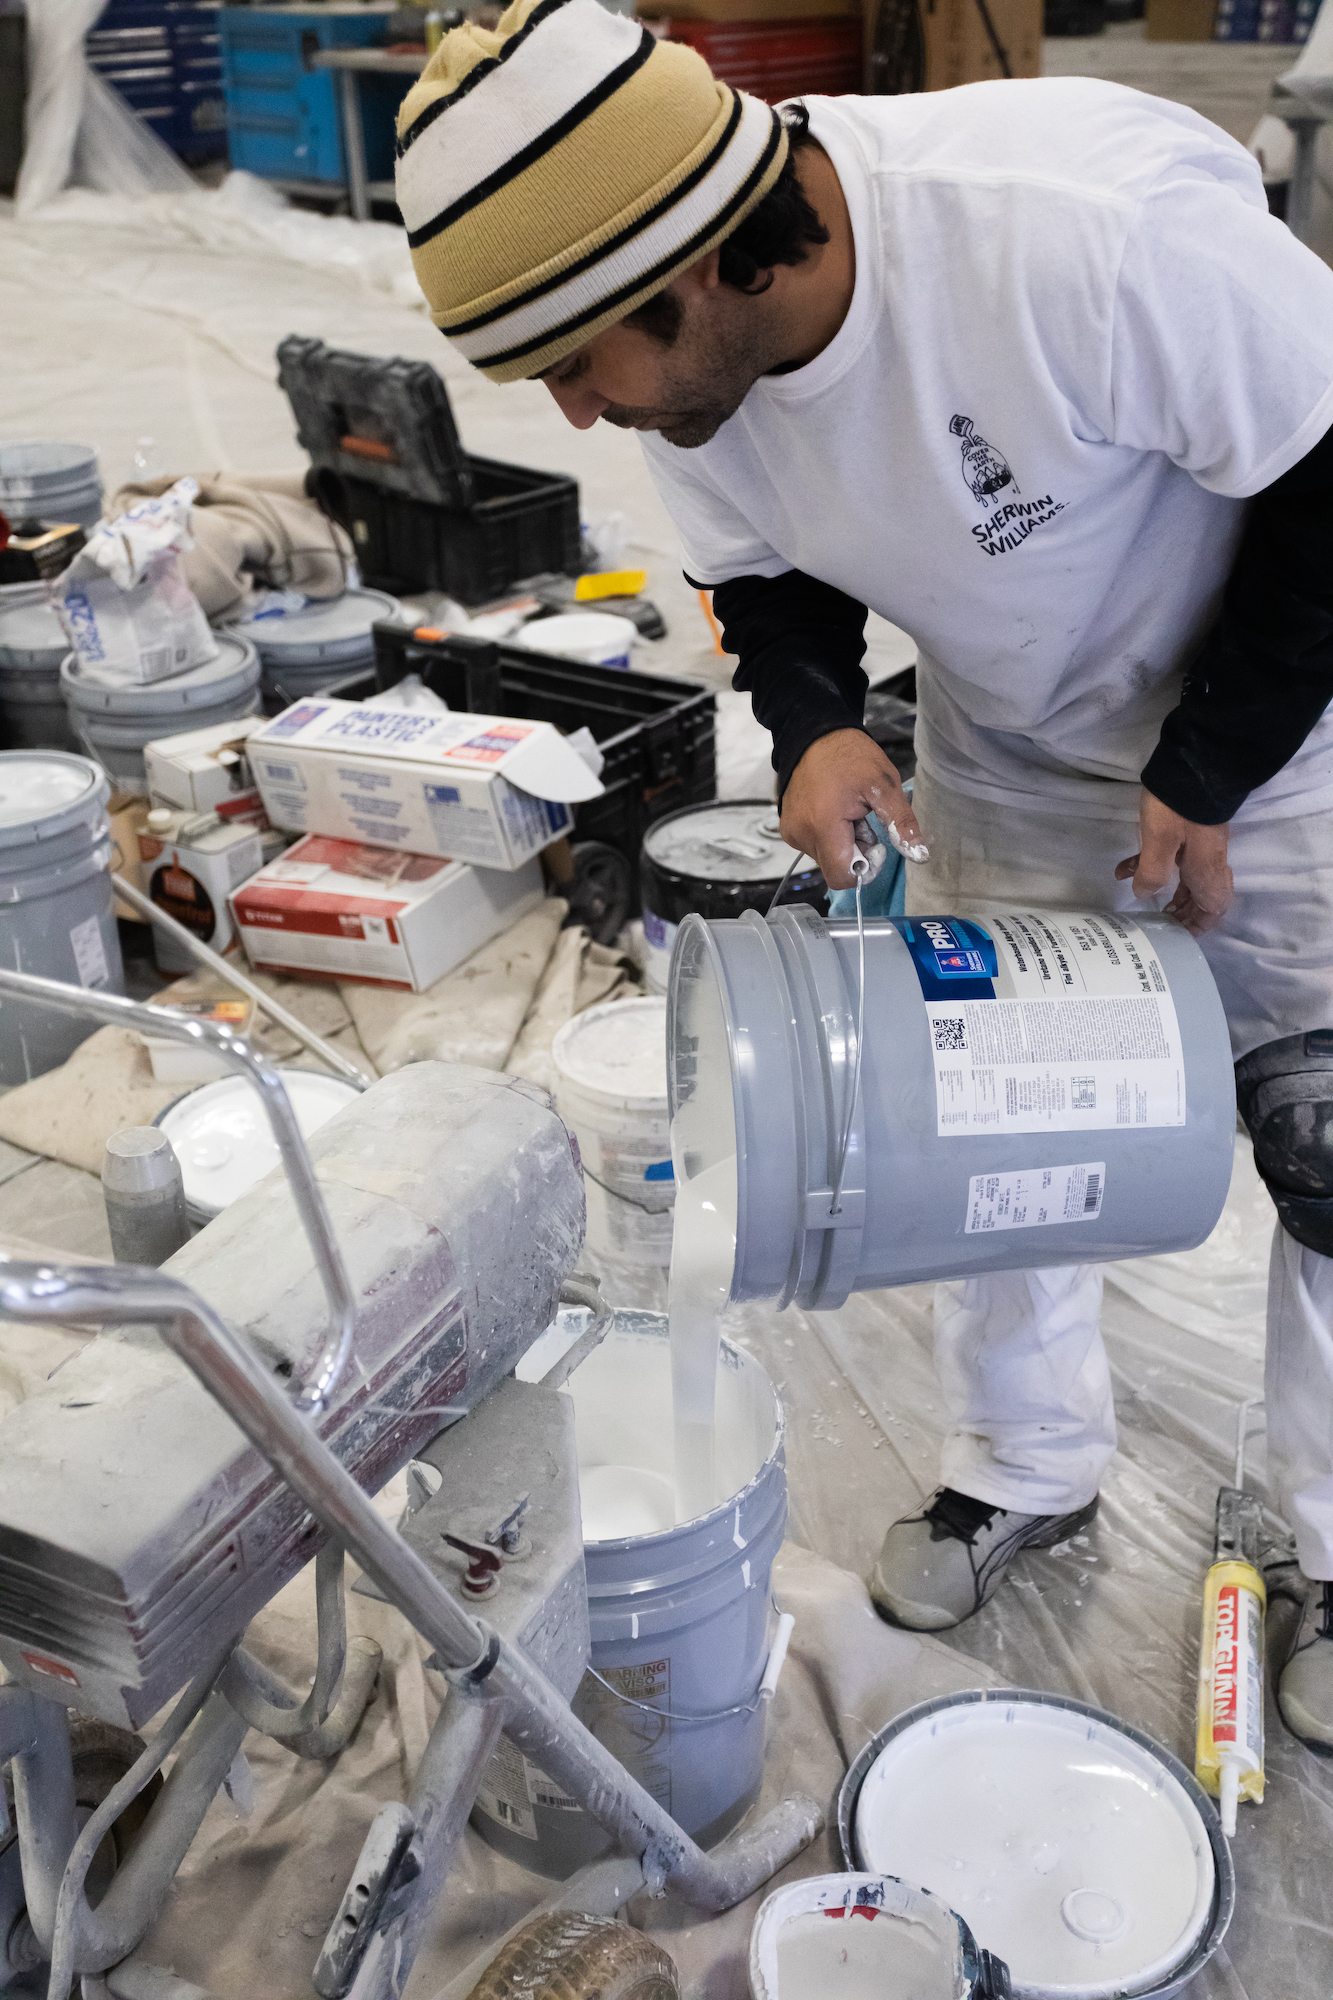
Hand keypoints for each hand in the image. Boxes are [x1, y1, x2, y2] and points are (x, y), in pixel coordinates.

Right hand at [781, 730, 924, 890]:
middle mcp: (801, 834)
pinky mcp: (788, 828)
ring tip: (849, 813)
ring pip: (825, 859)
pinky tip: (835, 812)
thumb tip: (919, 856)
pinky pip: (814, 847)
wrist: (815, 734)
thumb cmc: (850, 756)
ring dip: (843, 845)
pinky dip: (829, 837)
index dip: (864, 868)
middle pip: (835, 869)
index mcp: (823, 825)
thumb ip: (901, 823)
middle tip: (864, 822)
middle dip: (856, 854)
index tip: (875, 843)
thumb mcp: (885, 785)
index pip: (842, 877)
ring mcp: (791, 832)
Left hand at [1114, 788, 1232, 935]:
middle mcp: (1208, 861)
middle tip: (1155, 922)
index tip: (1176, 937)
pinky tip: (1124, 868)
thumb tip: (1144, 895)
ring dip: (1165, 890)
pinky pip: (1174, 857)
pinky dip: (1153, 865)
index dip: (1197, 927)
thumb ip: (1151, 873)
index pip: (1212, 910)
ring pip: (1186, 877)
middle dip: (1179, 912)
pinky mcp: (1189, 830)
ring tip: (1141, 900)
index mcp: (1207, 870)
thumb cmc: (1177, 807)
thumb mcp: (1158, 842)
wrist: (1194, 762)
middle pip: (1200, 897)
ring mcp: (1200, 844)